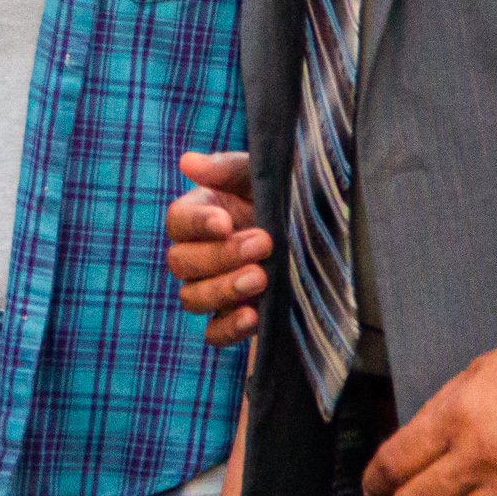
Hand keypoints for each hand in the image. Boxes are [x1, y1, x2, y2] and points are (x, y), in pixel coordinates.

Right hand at [166, 151, 269, 345]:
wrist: (319, 233)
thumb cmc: (282, 197)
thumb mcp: (260, 176)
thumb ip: (226, 169)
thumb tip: (188, 162)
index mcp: (198, 217)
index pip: (177, 222)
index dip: (196, 224)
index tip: (225, 222)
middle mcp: (196, 256)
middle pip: (181, 263)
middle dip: (220, 255)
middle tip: (263, 243)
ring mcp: (211, 290)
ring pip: (192, 298)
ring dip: (223, 289)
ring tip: (261, 278)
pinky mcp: (231, 319)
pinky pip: (213, 333)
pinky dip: (228, 329)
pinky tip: (253, 317)